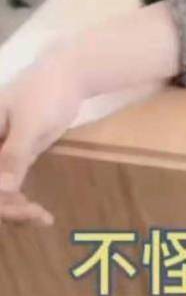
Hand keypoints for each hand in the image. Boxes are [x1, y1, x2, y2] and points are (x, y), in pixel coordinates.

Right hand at [0, 51, 84, 226]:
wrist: (68, 77)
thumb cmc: (44, 93)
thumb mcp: (29, 125)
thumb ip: (13, 156)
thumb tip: (1, 189)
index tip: (17, 208)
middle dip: (6, 207)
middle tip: (37, 214)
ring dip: (15, 209)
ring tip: (43, 218)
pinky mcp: (16, 157)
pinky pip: (11, 185)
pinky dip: (23, 201)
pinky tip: (43, 215)